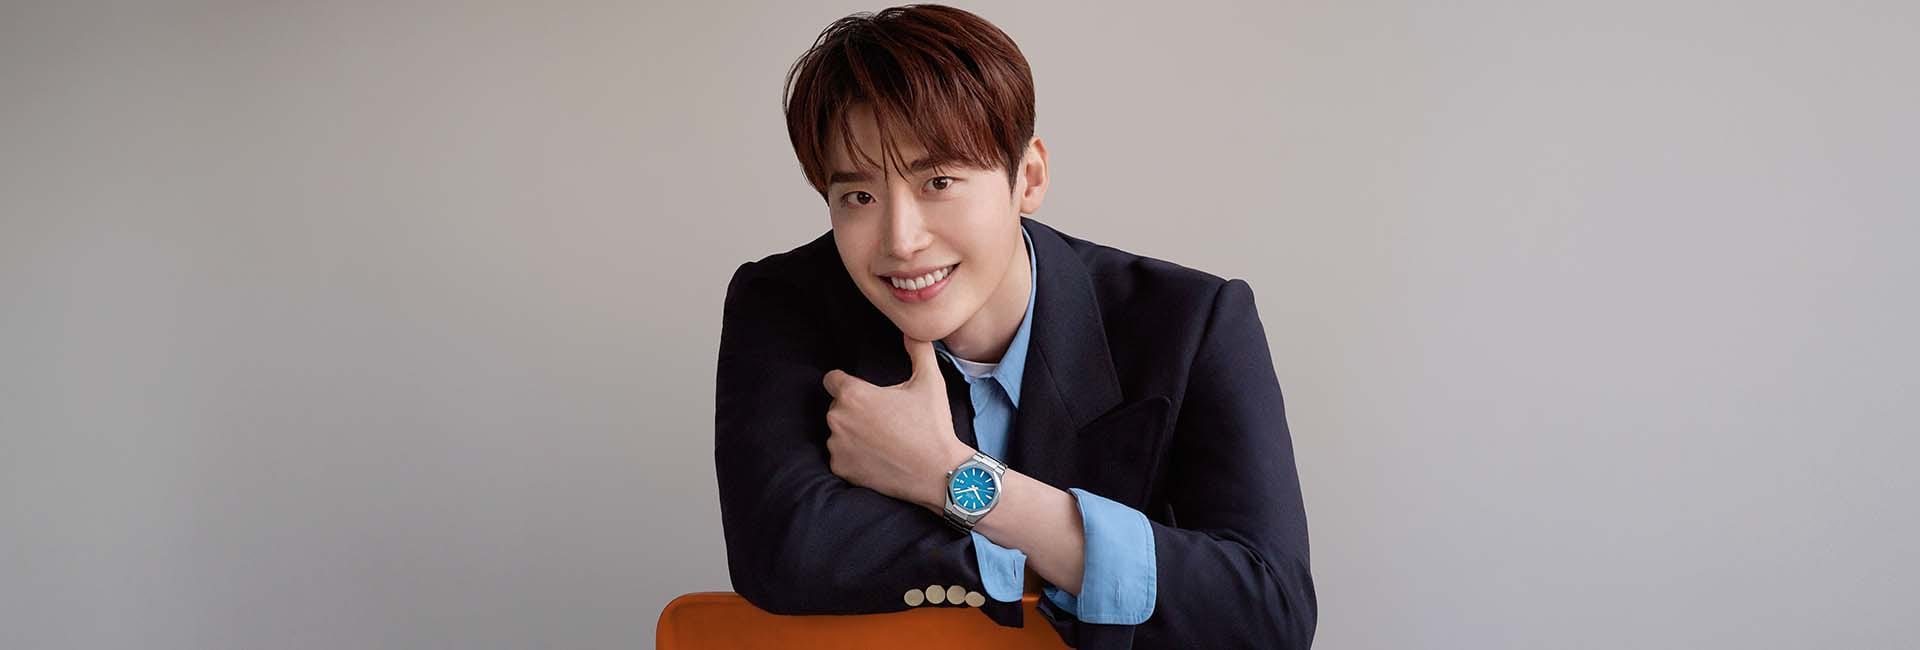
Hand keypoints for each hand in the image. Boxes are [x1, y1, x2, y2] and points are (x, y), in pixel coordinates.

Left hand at [822, 333, 973, 509]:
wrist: (938, 472)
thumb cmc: (931, 426)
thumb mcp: (930, 381)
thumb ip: (918, 350)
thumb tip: (913, 330)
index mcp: (853, 395)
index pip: (832, 379)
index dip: (847, 383)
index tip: (865, 393)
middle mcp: (838, 419)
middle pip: (837, 406)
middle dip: (855, 409)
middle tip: (884, 418)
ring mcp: (837, 446)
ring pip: (839, 432)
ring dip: (853, 433)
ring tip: (883, 439)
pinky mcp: (841, 468)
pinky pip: (841, 456)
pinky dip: (854, 456)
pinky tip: (878, 456)